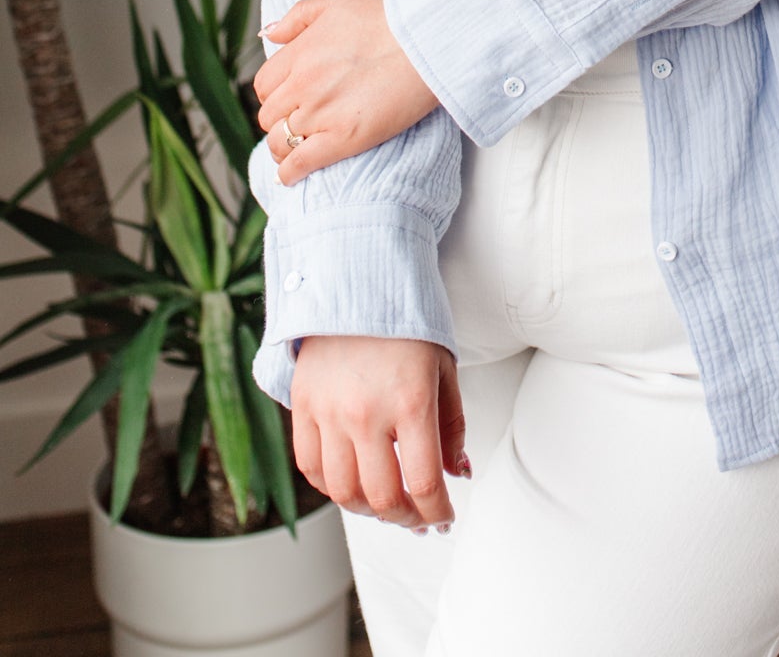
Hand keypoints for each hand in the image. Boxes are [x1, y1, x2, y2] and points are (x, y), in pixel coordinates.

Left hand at [254, 0, 441, 183]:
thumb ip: (299, 17)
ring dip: (282, 146)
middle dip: (279, 118)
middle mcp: (303, 85)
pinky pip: (300, 163)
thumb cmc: (389, 17)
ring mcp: (321, 114)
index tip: (287, 98)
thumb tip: (268, 34)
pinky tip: (289, 176)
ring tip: (293, 148)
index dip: (274, 93)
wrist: (425, 40)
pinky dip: (289, 172)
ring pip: (280, 141)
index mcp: (300, 53)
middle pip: (269, 115)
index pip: (264, 84)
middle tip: (296, 121)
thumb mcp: (339, 2)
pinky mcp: (343, 139)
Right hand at [291, 335, 469, 531]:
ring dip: (368, 509)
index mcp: (411, 402)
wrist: (358, 279)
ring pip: (343, 492)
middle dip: (405, 519)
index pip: (423, 484)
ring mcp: (330, 411)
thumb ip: (451, 425)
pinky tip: (350, 481)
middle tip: (416, 517)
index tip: (443, 518)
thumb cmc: (406, 322)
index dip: (436, 513)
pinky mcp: (303, 404)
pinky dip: (331, 486)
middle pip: (382, 498)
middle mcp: (367, 413)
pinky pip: (311, 467)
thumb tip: (456, 473)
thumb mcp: (444, 368)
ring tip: (384, 501)